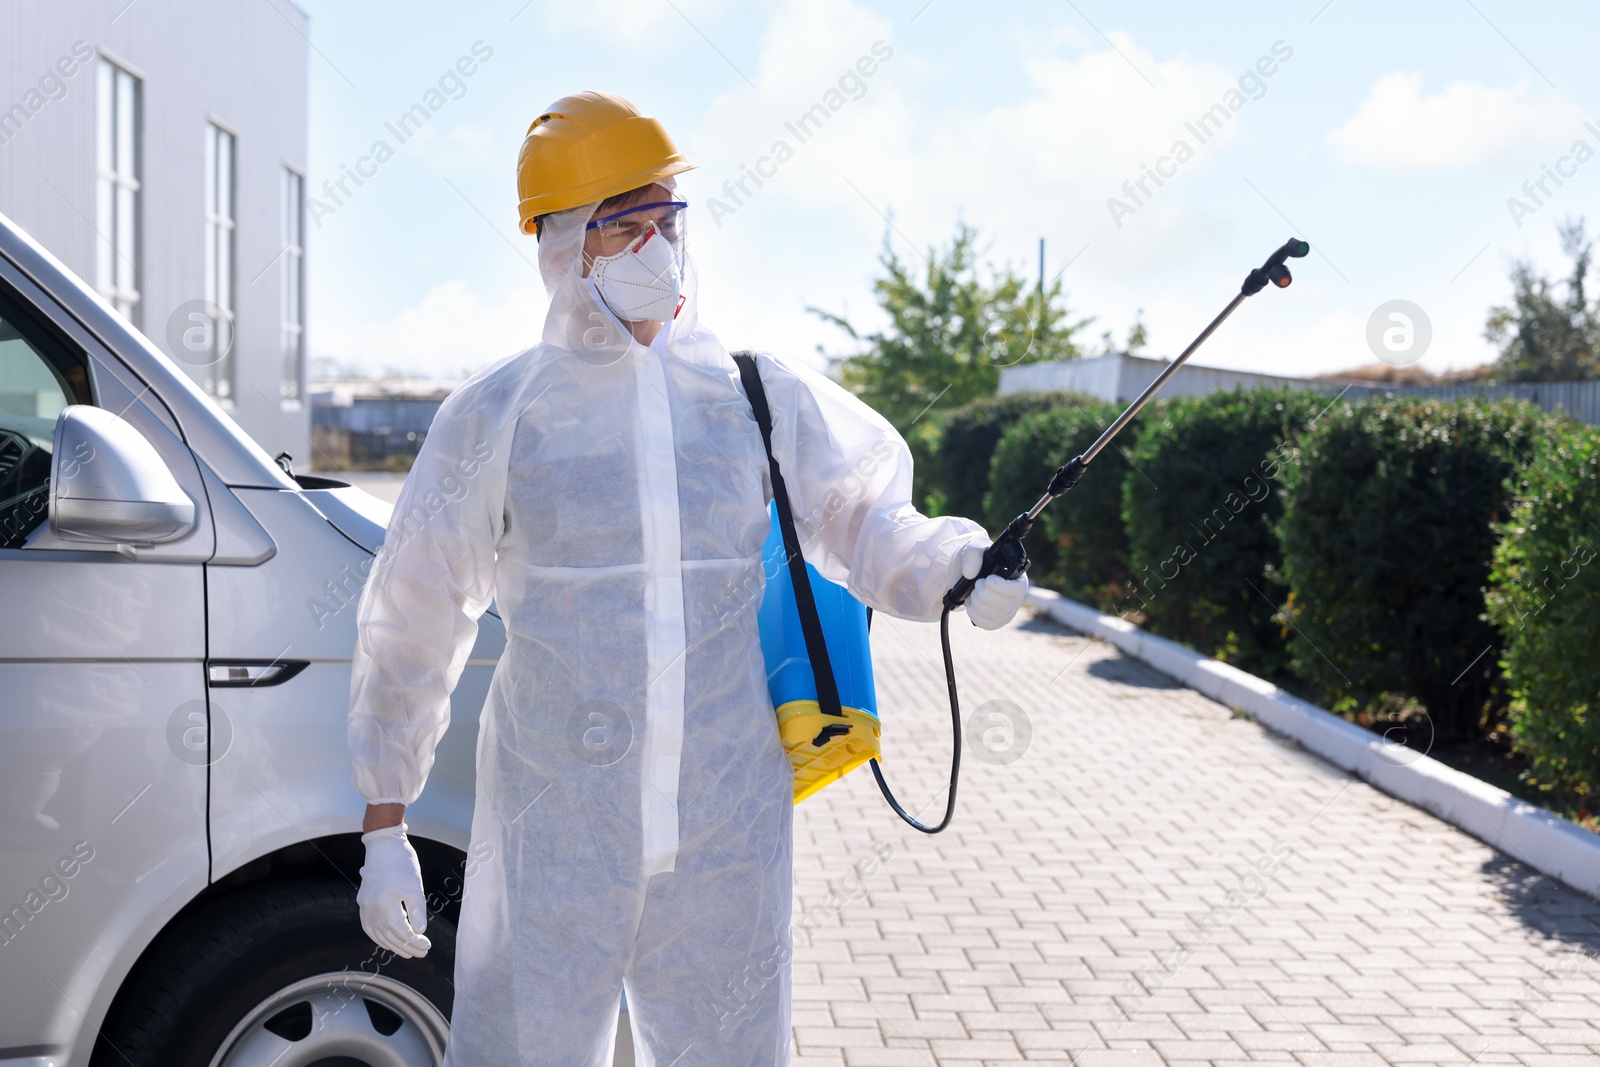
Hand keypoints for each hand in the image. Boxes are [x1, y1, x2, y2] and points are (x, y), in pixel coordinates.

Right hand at [357, 824, 431, 957]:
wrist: (383, 845)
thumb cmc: (403, 864)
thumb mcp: (415, 887)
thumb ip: (417, 911)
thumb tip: (419, 932)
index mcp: (384, 903)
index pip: (401, 931)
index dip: (415, 941)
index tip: (427, 946)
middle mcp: (371, 908)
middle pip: (389, 935)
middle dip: (407, 946)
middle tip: (422, 952)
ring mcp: (364, 906)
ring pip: (378, 934)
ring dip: (394, 945)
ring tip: (409, 951)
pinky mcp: (363, 903)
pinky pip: (369, 927)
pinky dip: (379, 937)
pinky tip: (390, 942)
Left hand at [954, 542, 1028, 630]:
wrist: (965, 573)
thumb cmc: (976, 559)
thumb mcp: (973, 549)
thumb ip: (973, 555)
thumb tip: (970, 573)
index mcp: (1017, 577)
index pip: (1019, 589)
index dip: (1002, 587)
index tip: (987, 579)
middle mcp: (1016, 595)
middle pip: (1005, 605)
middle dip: (984, 595)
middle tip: (976, 584)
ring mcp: (1008, 610)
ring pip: (995, 616)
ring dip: (978, 605)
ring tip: (973, 594)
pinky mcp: (998, 620)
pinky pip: (990, 625)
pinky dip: (977, 617)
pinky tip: (972, 607)